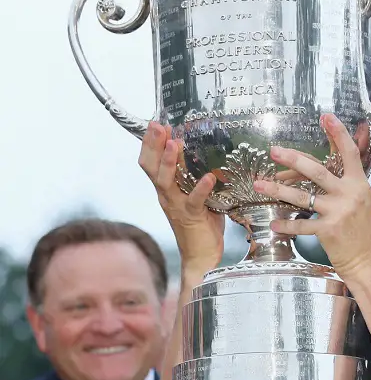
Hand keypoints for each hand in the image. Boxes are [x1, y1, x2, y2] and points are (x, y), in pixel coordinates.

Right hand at [138, 121, 224, 275]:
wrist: (202, 256)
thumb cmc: (202, 225)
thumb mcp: (198, 196)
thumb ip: (198, 179)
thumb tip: (211, 157)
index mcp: (166, 189)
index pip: (150, 163)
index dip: (150, 144)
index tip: (157, 123)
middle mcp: (166, 195)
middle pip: (151, 167)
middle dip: (153, 145)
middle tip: (158, 125)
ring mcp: (176, 206)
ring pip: (165, 181)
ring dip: (168, 162)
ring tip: (173, 144)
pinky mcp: (191, 217)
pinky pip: (194, 200)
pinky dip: (201, 188)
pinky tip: (208, 177)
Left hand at [252, 114, 370, 278]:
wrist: (369, 259)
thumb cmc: (361, 229)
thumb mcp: (358, 200)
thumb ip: (339, 185)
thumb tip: (308, 172)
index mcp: (358, 183)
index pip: (348, 153)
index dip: (338, 133)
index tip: (326, 116)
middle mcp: (350, 194)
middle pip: (317, 171)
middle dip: (292, 159)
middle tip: (273, 151)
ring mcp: (339, 212)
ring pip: (302, 197)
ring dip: (277, 190)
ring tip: (259, 184)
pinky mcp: (329, 230)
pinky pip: (301, 225)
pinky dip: (285, 224)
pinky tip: (273, 222)